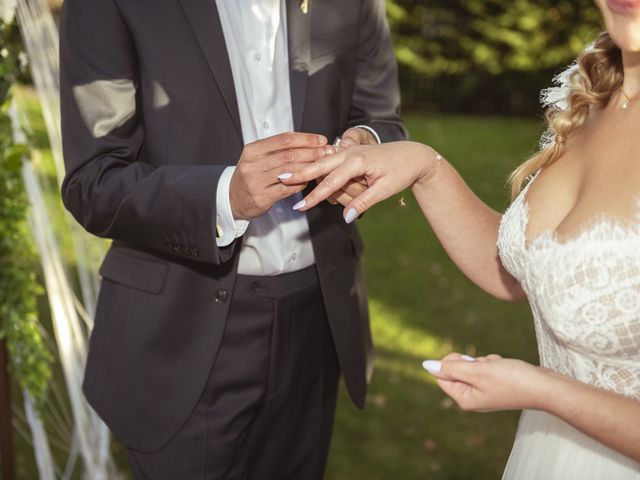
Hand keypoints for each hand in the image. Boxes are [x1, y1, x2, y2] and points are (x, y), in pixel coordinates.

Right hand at [230, 132, 333, 218]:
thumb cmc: (251, 175)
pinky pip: (288, 189)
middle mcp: (253, 165)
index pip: (284, 139)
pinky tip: (310, 180)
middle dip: (312, 152)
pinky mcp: (262, 197)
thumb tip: (308, 142)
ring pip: (290, 172)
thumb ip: (278, 149)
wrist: (232, 198)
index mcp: (253, 150)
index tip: (321, 139)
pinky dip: (301, 183)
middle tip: (328, 151)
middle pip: (289, 155)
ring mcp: (257, 182)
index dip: (305, 138)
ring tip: (324, 165)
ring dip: (310, 167)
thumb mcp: (258, 157)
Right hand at [280, 141, 439, 221]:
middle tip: (280, 178)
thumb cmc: (401, 172)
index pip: (331, 182)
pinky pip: (332, 164)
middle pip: (319, 165)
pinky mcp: (350, 154)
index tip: (300, 206)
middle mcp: (350, 153)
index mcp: (357, 161)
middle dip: (300, 173)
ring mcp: (349, 151)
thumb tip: (346, 217)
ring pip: (326, 166)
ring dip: (320, 178)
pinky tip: (313, 175)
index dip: (315, 196)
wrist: (413, 155)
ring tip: (330, 185)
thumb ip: (363, 202)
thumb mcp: (384, 190)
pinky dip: (324, 172)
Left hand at [424, 352, 551, 411]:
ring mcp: (484, 392)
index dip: (451, 363)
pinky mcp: (496, 385)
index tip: (466, 360)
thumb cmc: (512, 380)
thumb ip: (451, 368)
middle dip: (470, 362)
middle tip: (485, 365)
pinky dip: (494, 363)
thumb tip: (427, 365)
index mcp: (464, 399)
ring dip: (484, 361)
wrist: (544, 386)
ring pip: (473, 366)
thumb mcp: (477, 371)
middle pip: (457, 370)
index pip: (442, 376)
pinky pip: (486, 367)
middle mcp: (472, 398)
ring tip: (499, 368)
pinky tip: (506, 367)